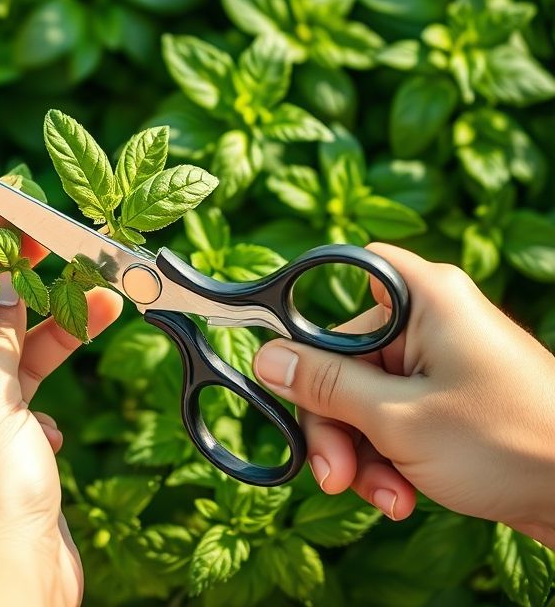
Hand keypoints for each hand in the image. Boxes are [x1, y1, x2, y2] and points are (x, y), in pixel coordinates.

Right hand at [252, 243, 554, 545]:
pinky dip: (390, 457)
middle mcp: (432, 320)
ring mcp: (443, 361)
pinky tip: (401, 495)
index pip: (341, 277)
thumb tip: (265, 357)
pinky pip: (394, 417)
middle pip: (344, 356)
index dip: (305, 315)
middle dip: (335, 424)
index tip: (285, 369)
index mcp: (424, 298)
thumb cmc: (507, 443)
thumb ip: (325, 386)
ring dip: (362, 452)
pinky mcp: (451, 399)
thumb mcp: (397, 419)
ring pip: (365, 396)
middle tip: (333, 475)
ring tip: (383, 496)